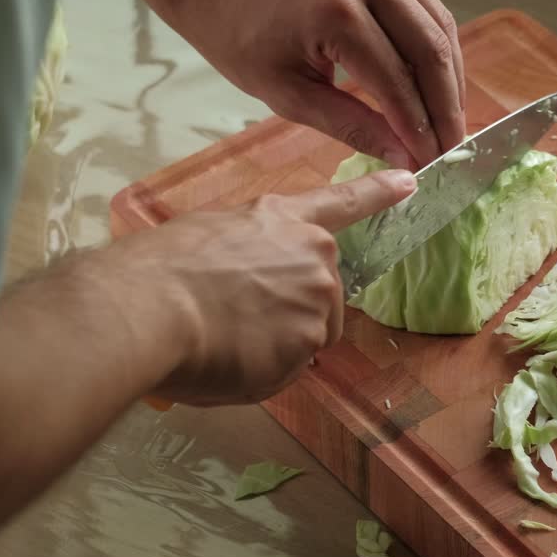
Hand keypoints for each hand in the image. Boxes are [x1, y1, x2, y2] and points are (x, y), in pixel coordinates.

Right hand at [95, 170, 414, 405]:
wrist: (147, 306)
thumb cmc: (158, 271)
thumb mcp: (206, 238)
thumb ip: (247, 256)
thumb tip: (248, 290)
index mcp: (283, 220)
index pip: (342, 203)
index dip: (377, 193)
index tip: (409, 182)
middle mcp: (313, 254)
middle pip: (321, 296)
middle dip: (289, 314)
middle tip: (235, 320)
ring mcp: (318, 298)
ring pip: (306, 338)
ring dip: (275, 347)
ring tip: (225, 337)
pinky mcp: (311, 340)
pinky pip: (290, 371)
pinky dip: (263, 374)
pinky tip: (229, 358)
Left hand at [174, 0, 465, 169]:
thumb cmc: (238, 36)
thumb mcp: (288, 94)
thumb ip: (352, 127)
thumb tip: (403, 161)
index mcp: (334, 13)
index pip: (397, 83)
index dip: (419, 130)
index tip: (430, 165)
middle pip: (431, 52)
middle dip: (446, 109)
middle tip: (452, 151)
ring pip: (441, 28)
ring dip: (451, 81)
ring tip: (450, 124)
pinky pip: (428, 9)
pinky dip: (439, 51)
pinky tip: (439, 86)